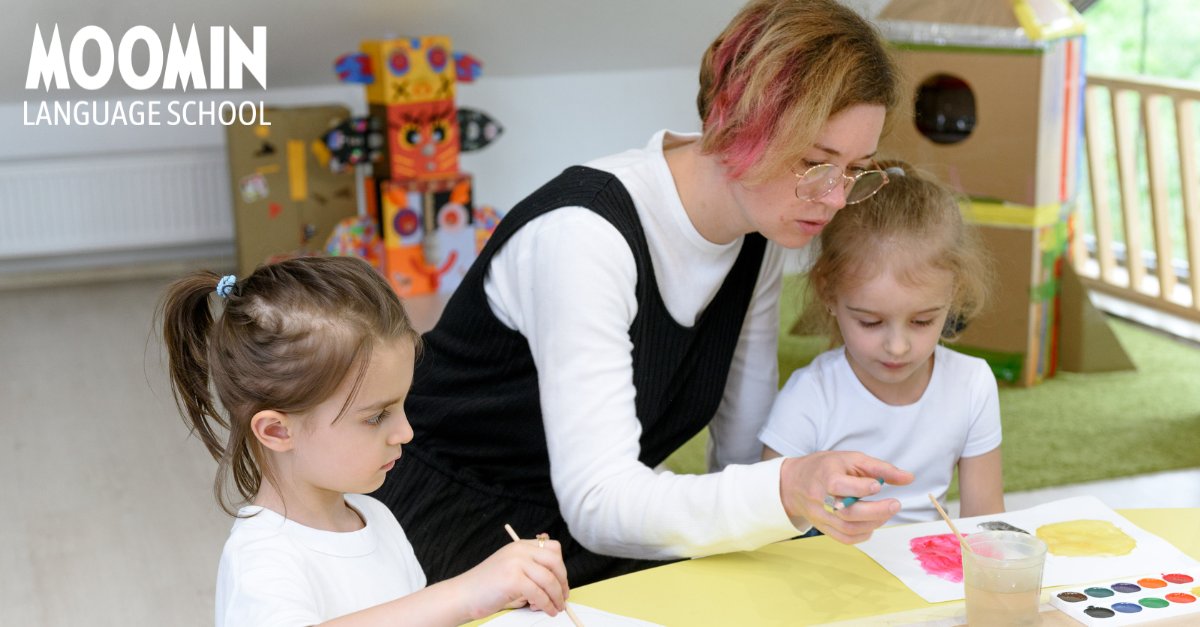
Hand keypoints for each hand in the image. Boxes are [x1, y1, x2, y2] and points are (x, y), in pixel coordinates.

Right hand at [453, 538, 570, 620]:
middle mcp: (520, 550)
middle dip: (563, 582)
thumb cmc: (486, 586)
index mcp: (520, 545)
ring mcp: (516, 564)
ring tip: (557, 608)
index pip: (553, 548)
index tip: (562, 582)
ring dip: (557, 597)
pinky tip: (548, 610)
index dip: (561, 567)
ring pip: (550, 580)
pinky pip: (540, 594)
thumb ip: (529, 567)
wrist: (463, 594)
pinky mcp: (514, 579)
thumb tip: (556, 581)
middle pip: (555, 562)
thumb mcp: (510, 567)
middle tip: (563, 597)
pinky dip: (547, 605)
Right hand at [779, 451, 913, 543]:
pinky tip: (872, 523)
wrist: (794, 483)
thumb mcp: (851, 459)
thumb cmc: (826, 467)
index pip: (839, 486)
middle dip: (876, 511)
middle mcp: (820, 499)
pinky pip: (845, 538)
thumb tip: (909, 478)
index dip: (861, 488)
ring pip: (849, 528)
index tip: (878, 485)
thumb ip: (880, 468)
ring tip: (886, 511)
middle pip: (847, 512)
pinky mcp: (823, 528)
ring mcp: (820, 517)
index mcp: (824, 477)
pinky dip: (864, 534)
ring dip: (874, 522)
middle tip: (895, 504)